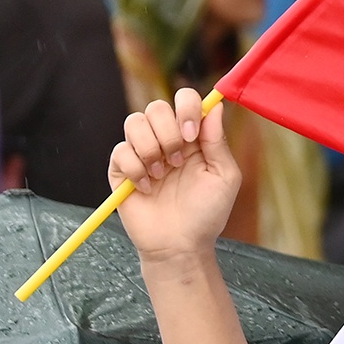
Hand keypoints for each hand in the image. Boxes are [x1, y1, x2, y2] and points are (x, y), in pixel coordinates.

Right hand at [110, 90, 240, 263]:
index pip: (185, 99)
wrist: (180, 244)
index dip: (187, 108)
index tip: (192, 135)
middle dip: (167, 132)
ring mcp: (142, 152)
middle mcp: (166, 139)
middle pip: (156, 107)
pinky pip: (120, 151)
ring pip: (134, 122)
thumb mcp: (224, 176)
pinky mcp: (121, 169)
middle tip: (178, 161)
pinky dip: (136, 169)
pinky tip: (147, 188)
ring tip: (162, 175)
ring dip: (151, 149)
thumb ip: (217, 140)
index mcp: (193, 136)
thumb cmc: (207, 212)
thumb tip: (216, 105)